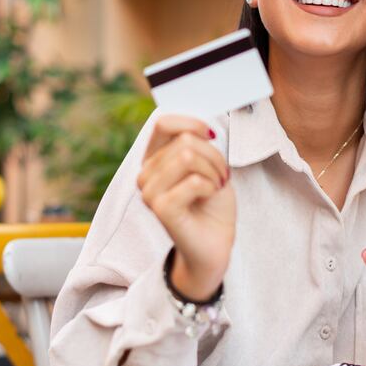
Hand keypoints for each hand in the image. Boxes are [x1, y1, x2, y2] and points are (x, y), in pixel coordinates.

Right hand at [137, 115, 234, 300]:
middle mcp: (145, 174)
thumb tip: (200, 127)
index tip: (211, 136)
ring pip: (189, 157)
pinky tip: (209, 197)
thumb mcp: (208, 164)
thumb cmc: (212, 202)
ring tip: (215, 187)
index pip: (163, 123)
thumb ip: (197, 143)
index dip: (192, 123)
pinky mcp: (161, 209)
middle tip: (220, 176)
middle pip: (185, 141)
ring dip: (213, 171)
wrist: (215, 242)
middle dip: (213, 156)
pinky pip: (194, 181)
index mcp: (153, 159)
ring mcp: (150, 192)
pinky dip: (211, 186)